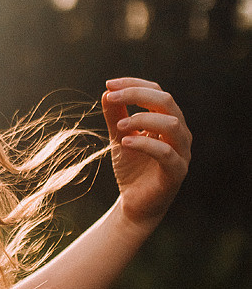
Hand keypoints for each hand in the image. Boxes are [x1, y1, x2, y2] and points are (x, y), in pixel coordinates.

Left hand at [102, 78, 191, 228]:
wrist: (134, 204)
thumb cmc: (132, 169)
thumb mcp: (119, 138)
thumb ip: (115, 116)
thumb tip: (106, 92)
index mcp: (168, 121)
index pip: (157, 92)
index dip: (134, 84)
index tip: (108, 84)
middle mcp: (180, 133)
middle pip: (166, 101)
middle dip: (137, 94)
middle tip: (111, 98)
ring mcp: (182, 153)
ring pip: (172, 124)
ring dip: (142, 118)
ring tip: (119, 125)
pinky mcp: (176, 173)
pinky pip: (166, 153)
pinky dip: (145, 144)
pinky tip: (125, 143)